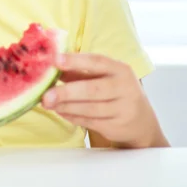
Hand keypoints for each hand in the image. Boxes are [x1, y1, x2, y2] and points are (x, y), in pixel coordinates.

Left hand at [41, 53, 164, 147]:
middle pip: (92, 90)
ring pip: (89, 108)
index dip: (74, 61)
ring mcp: (123, 109)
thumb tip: (49, 67)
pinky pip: (89, 121)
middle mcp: (125, 88)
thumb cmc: (115, 91)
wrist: (141, 121)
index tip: (55, 60)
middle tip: (45, 94)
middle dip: (66, 92)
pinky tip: (59, 111)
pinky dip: (72, 116)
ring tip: (47, 103)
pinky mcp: (117, 127)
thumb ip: (78, 71)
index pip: (96, 62)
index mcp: (120, 69)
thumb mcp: (103, 76)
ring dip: (65, 106)